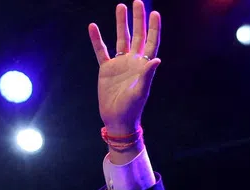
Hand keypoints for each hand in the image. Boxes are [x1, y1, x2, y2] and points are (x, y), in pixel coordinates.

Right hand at [88, 2, 161, 134]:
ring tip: (120, 6)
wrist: (117, 119)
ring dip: (121, 23)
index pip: (151, 43)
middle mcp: (133, 62)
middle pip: (137, 36)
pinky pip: (101, 50)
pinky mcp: (106, 69)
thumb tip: (156, 58)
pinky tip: (93, 26)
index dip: (153, 28)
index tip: (155, 13)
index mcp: (143, 66)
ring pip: (121, 38)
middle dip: (138, 19)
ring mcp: (120, 64)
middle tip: (138, 2)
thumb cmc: (132, 108)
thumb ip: (147, 75)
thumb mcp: (140, 91)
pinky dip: (97, 39)